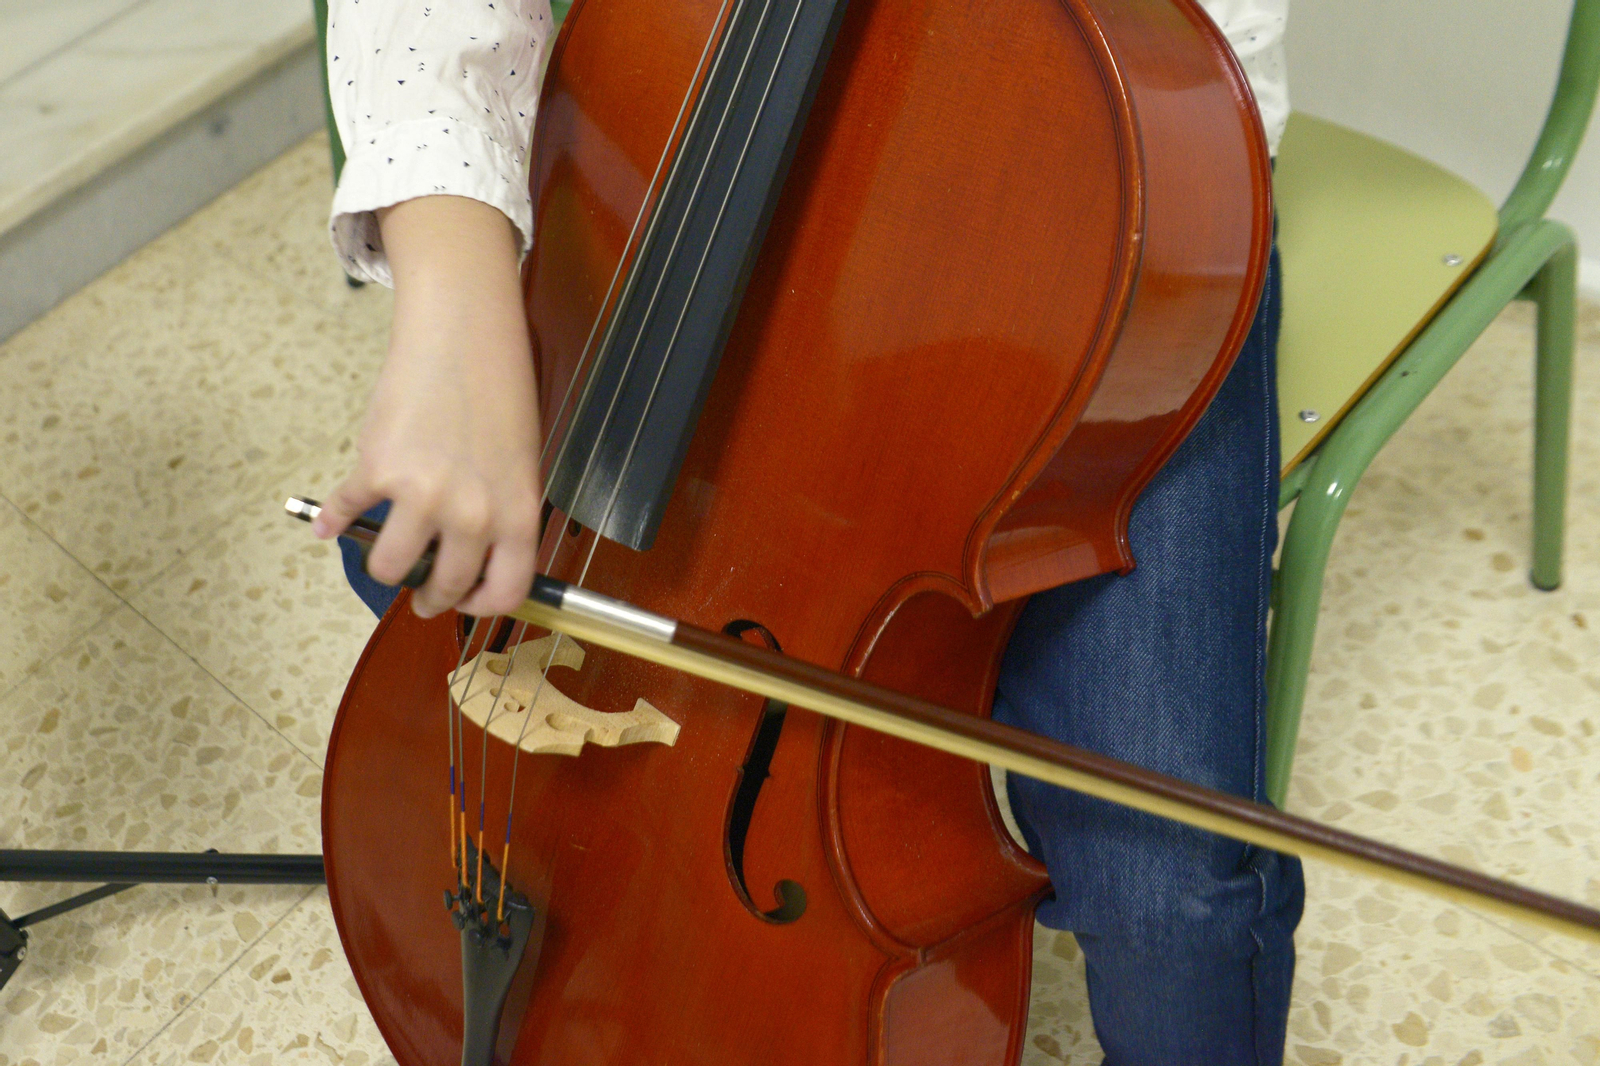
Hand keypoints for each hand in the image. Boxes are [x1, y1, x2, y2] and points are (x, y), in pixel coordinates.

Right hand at [314, 196, 542, 617]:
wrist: (462, 333)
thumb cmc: (499, 388)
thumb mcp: (521, 460)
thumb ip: (502, 510)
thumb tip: (473, 552)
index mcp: (519, 513)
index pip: (506, 592)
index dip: (481, 606)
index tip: (466, 601)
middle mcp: (473, 514)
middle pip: (443, 585)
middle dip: (429, 597)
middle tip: (421, 593)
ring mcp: (422, 495)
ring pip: (388, 564)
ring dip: (382, 565)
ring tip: (384, 554)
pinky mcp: (377, 470)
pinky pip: (347, 512)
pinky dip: (332, 520)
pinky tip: (328, 524)